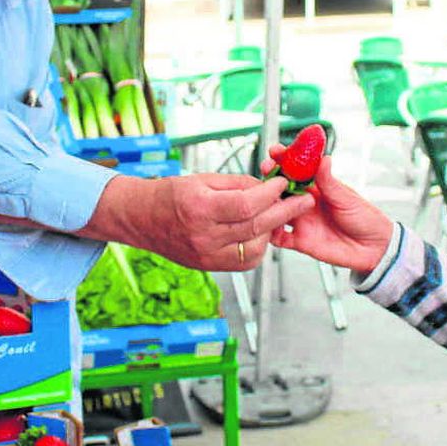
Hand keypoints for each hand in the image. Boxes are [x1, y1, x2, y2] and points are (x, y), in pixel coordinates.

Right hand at [83, 172, 314, 270]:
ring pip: (254, 247)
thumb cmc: (170, 194)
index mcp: (199, 207)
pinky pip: (245, 261)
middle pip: (255, 226)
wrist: (141, 219)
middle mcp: (203, 235)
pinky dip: (258, 247)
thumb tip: (268, 186)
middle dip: (284, 211)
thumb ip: (237, 184)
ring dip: (272, 230)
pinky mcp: (209, 266)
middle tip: (304, 201)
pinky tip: (259, 233)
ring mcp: (206, 255)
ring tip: (278, 215)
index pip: (247, 204)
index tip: (284, 183)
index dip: (271, 193)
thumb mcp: (202, 179)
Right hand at [261, 149, 392, 274]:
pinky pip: (279, 238)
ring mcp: (302, 222)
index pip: (295, 170)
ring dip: (267, 204)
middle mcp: (305, 204)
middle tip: (267, 171)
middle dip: (270, 179)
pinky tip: (267, 227)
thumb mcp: (347, 197)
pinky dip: (270, 233)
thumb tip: (324, 159)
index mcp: (317, 188)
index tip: (276, 151)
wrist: (374, 248)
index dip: (284, 159)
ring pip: (276, 211)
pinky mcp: (300, 241)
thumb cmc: (365, 219)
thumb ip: (330, 182)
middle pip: (280, 189)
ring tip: (265, 198)